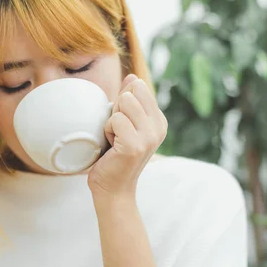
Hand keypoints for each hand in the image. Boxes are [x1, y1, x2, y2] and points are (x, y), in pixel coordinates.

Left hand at [88, 74, 167, 197]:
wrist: (113, 189)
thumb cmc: (115, 157)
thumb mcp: (125, 124)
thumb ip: (129, 100)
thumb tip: (132, 76)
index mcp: (159, 120)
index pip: (138, 86)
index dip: (122, 101)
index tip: (123, 124)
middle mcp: (159, 127)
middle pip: (131, 91)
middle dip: (117, 108)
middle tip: (117, 132)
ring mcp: (149, 136)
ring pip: (123, 102)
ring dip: (111, 120)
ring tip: (115, 139)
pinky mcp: (135, 145)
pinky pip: (114, 119)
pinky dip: (107, 131)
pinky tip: (112, 147)